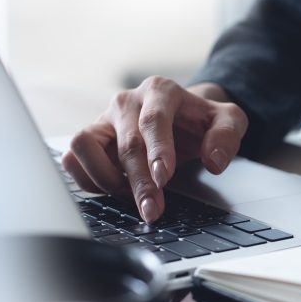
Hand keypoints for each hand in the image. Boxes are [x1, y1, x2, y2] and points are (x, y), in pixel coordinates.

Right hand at [63, 77, 247, 222]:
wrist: (181, 116)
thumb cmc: (200, 121)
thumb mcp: (228, 121)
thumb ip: (227, 135)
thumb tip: (213, 161)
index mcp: (160, 91)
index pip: (153, 120)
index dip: (157, 151)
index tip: (163, 179)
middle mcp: (126, 102)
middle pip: (125, 143)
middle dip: (139, 182)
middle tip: (152, 210)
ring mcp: (104, 119)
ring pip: (83, 145)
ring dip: (105, 178)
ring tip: (131, 197)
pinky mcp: (89, 138)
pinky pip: (72, 158)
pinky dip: (87, 179)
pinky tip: (113, 191)